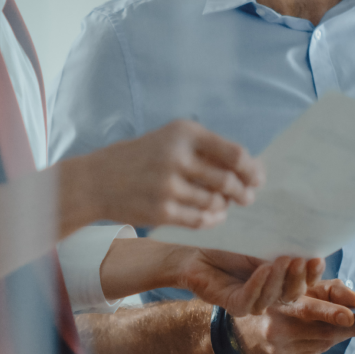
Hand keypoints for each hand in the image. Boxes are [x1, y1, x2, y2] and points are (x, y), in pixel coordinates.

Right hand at [81, 120, 262, 228]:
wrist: (96, 180)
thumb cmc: (140, 158)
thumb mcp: (170, 139)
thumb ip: (206, 150)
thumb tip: (250, 167)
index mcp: (184, 133)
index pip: (235, 154)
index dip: (252, 169)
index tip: (258, 178)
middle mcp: (176, 157)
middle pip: (229, 181)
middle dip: (243, 192)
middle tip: (247, 197)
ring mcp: (168, 186)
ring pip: (215, 203)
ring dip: (225, 206)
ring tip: (224, 205)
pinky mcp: (161, 212)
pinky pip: (200, 220)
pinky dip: (212, 220)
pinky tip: (213, 216)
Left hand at [178, 250, 324, 317]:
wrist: (196, 248)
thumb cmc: (230, 242)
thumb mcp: (262, 240)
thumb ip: (283, 243)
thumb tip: (311, 231)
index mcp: (281, 278)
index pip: (304, 281)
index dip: (313, 273)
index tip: (318, 259)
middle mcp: (270, 293)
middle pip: (292, 293)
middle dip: (299, 278)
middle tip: (301, 260)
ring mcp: (252, 301)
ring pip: (273, 298)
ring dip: (279, 279)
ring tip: (283, 260)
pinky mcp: (233, 305)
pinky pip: (249, 300)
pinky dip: (258, 284)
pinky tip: (263, 269)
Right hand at [230, 281, 354, 353]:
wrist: (243, 332)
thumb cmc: (278, 303)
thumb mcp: (298, 288)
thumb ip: (329, 290)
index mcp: (279, 299)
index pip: (311, 305)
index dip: (335, 309)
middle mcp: (278, 323)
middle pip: (323, 328)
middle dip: (353, 325)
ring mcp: (280, 345)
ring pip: (324, 341)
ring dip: (343, 332)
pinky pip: (316, 351)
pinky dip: (328, 341)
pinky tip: (329, 334)